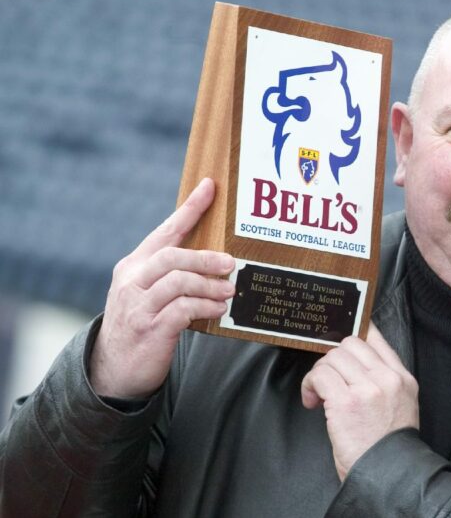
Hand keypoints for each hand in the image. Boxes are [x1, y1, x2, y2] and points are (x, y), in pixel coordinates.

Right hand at [90, 178, 235, 398]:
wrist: (113, 370)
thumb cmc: (141, 324)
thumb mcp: (148, 293)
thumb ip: (172, 275)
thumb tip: (216, 260)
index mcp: (134, 266)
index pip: (165, 230)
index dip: (189, 208)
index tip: (209, 187)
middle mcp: (132, 281)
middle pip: (171, 256)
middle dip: (205, 258)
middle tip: (230, 264)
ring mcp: (139, 306)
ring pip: (178, 282)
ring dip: (209, 285)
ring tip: (230, 291)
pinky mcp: (150, 329)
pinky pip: (182, 310)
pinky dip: (205, 307)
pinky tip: (218, 311)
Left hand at [301, 324, 418, 480]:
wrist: (389, 474)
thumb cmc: (387, 446)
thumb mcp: (400, 405)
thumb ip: (383, 380)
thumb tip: (351, 360)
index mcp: (402, 377)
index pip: (375, 336)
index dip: (353, 333)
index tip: (338, 341)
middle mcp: (387, 378)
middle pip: (350, 343)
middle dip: (332, 359)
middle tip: (327, 380)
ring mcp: (368, 388)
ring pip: (333, 357)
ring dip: (319, 374)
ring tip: (319, 395)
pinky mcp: (346, 401)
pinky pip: (320, 376)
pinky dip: (310, 385)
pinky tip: (312, 401)